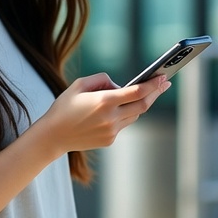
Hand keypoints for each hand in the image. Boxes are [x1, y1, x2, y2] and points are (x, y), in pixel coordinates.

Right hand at [40, 72, 170, 154]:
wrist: (53, 136)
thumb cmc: (64, 107)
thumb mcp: (79, 85)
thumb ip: (101, 79)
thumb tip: (119, 86)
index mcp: (104, 101)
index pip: (137, 92)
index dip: (153, 84)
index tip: (163, 77)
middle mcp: (111, 117)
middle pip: (143, 105)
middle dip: (156, 93)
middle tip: (165, 83)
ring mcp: (112, 131)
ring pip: (135, 115)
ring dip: (140, 104)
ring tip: (145, 93)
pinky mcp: (110, 140)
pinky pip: (123, 125)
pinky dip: (124, 115)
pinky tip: (120, 109)